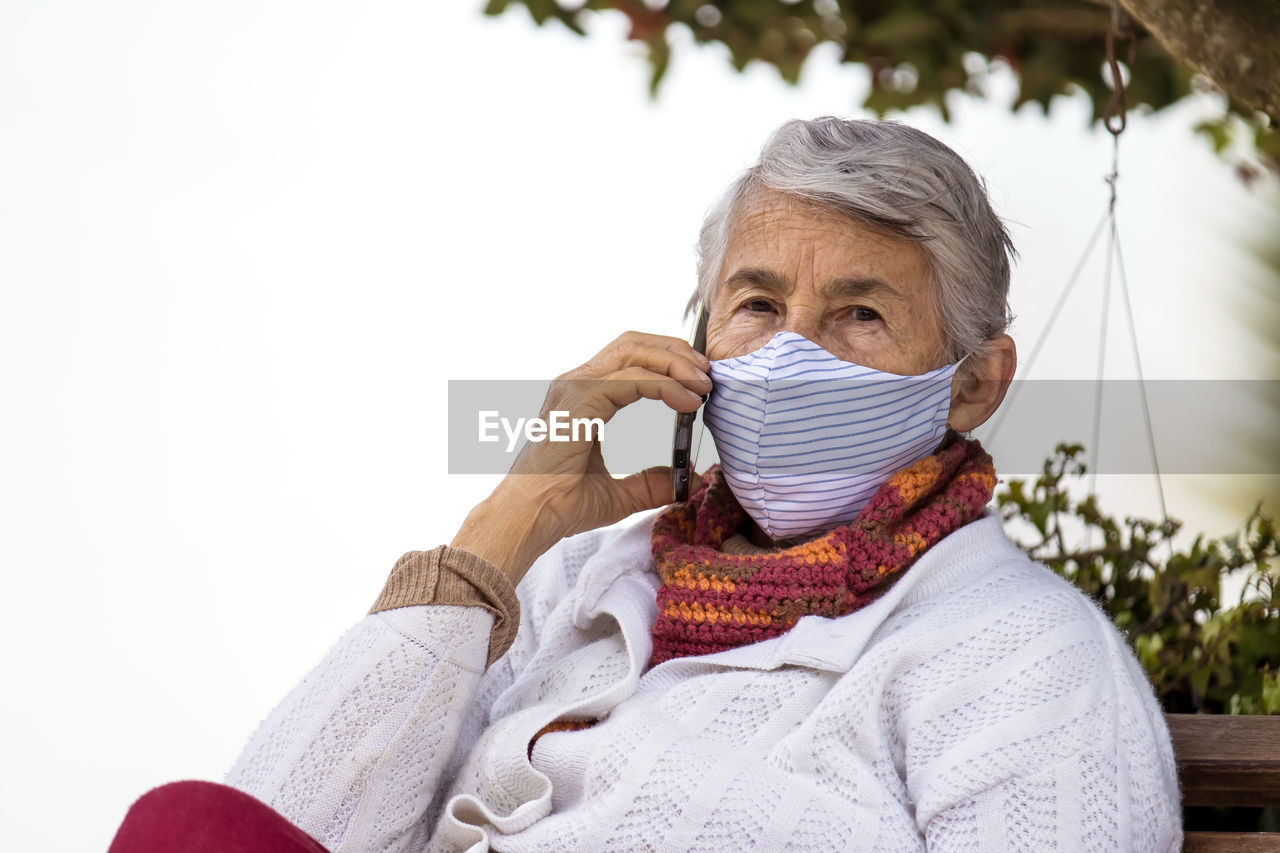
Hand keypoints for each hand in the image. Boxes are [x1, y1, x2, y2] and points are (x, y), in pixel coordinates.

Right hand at [452, 331, 711, 584]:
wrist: (528, 519)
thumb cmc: (558, 505)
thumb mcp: (618, 495)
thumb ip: (651, 483)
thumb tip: (687, 479)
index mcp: (582, 397)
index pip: (628, 358)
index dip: (667, 361)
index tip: (699, 382)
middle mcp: (576, 384)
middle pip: (632, 344)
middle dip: (675, 352)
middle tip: (707, 373)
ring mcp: (575, 389)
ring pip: (633, 352)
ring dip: (674, 362)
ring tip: (702, 383)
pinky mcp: (580, 402)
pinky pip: (631, 379)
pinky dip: (664, 384)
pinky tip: (687, 400)